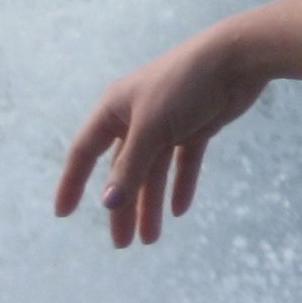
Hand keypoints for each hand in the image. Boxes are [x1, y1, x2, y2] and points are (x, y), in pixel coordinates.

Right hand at [53, 30, 268, 247]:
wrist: (238, 58)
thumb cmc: (186, 84)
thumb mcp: (152, 128)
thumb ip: (131, 166)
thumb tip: (108, 203)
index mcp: (115, 110)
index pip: (85, 152)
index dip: (73, 182)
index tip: (64, 213)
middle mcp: (137, 117)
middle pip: (123, 170)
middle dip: (122, 207)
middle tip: (122, 244)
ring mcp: (168, 122)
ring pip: (154, 170)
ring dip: (152, 203)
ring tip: (151, 239)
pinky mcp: (197, 125)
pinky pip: (184, 161)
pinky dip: (181, 184)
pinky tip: (180, 210)